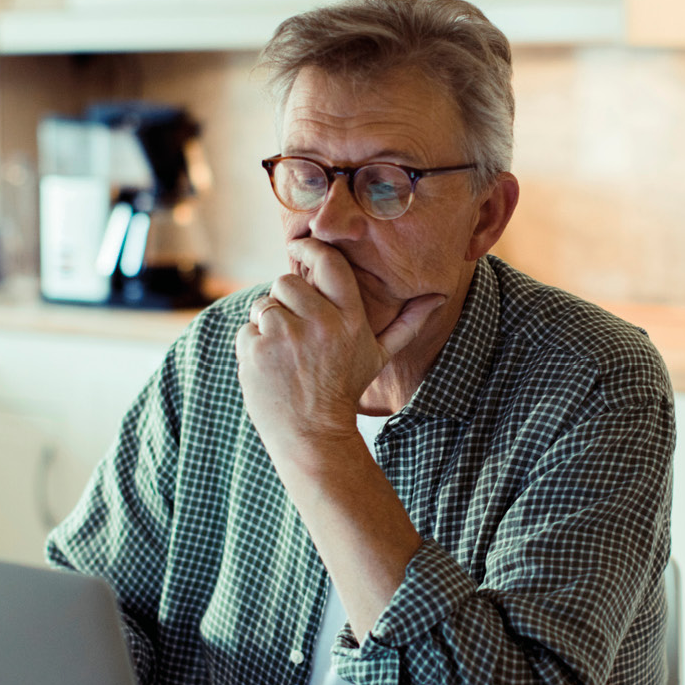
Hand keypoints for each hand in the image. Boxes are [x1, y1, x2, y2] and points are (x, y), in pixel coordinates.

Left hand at [235, 238, 440, 454]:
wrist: (313, 435)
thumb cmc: (345, 389)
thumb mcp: (380, 355)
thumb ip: (408, 323)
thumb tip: (438, 296)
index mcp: (351, 320)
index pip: (329, 263)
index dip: (310, 250)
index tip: (300, 249)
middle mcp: (320, 324)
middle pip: (286, 281)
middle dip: (285, 299)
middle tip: (295, 328)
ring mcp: (286, 337)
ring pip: (263, 304)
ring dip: (267, 323)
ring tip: (284, 351)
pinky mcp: (257, 351)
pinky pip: (246, 329)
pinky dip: (253, 345)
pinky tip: (271, 366)